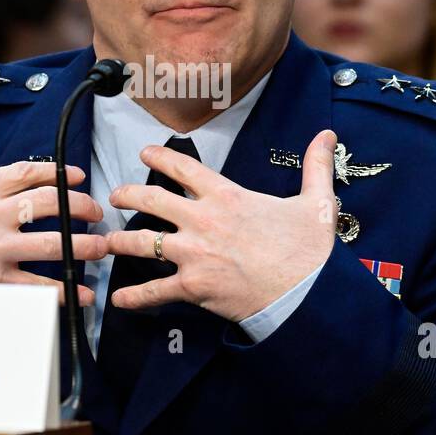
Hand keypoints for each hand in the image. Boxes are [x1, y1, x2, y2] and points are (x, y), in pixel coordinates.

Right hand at [0, 161, 106, 303]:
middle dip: (82, 206)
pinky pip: (41, 286)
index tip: (78, 178)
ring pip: (54, 244)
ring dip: (85, 246)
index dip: (59, 173)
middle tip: (96, 214)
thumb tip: (35, 185)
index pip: (26, 173)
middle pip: (49, 202)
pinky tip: (81, 293)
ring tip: (100, 249)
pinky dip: (67, 291)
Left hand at [104, 129, 338, 321]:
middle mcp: (203, 220)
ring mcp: (194, 254)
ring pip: (142, 242)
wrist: (307, 295)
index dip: (159, 157)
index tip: (144, 153)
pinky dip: (134, 297)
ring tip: (108, 242)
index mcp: (227, 196)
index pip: (183, 167)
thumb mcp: (316, 202)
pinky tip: (118, 299)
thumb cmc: (310, 251)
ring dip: (121, 242)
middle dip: (127, 195)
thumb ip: (316, 166)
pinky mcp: (193, 287)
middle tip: (116, 196)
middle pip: (150, 200)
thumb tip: (327, 135)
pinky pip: (154, 291)